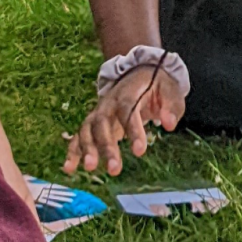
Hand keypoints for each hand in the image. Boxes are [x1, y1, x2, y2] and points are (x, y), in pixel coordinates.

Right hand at [62, 65, 184, 175]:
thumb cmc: (156, 85)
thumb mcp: (170, 90)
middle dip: (106, 146)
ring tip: (90, 168)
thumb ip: (171, 106)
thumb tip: (169, 124)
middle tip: (115, 169)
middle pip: (102, 123)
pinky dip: (72, 151)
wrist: (139, 72)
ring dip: (87, 150)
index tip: (140, 151)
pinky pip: (79, 136)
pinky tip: (69, 168)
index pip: (128, 111)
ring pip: (87, 130)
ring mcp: (98, 113)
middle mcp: (108, 103)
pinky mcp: (93, 123)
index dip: (132, 131)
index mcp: (128, 94)